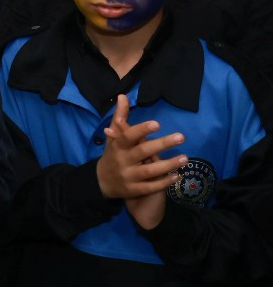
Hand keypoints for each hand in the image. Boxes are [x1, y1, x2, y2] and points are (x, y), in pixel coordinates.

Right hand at [104, 106, 171, 229]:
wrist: (101, 182)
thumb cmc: (113, 155)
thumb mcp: (113, 137)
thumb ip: (119, 117)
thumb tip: (123, 96)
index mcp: (117, 146)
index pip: (128, 136)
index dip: (141, 130)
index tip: (156, 124)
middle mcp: (122, 161)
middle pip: (142, 152)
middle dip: (162, 144)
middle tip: (181, 136)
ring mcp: (128, 176)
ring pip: (149, 171)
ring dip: (168, 164)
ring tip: (185, 158)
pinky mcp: (134, 190)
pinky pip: (150, 187)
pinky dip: (163, 182)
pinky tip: (177, 176)